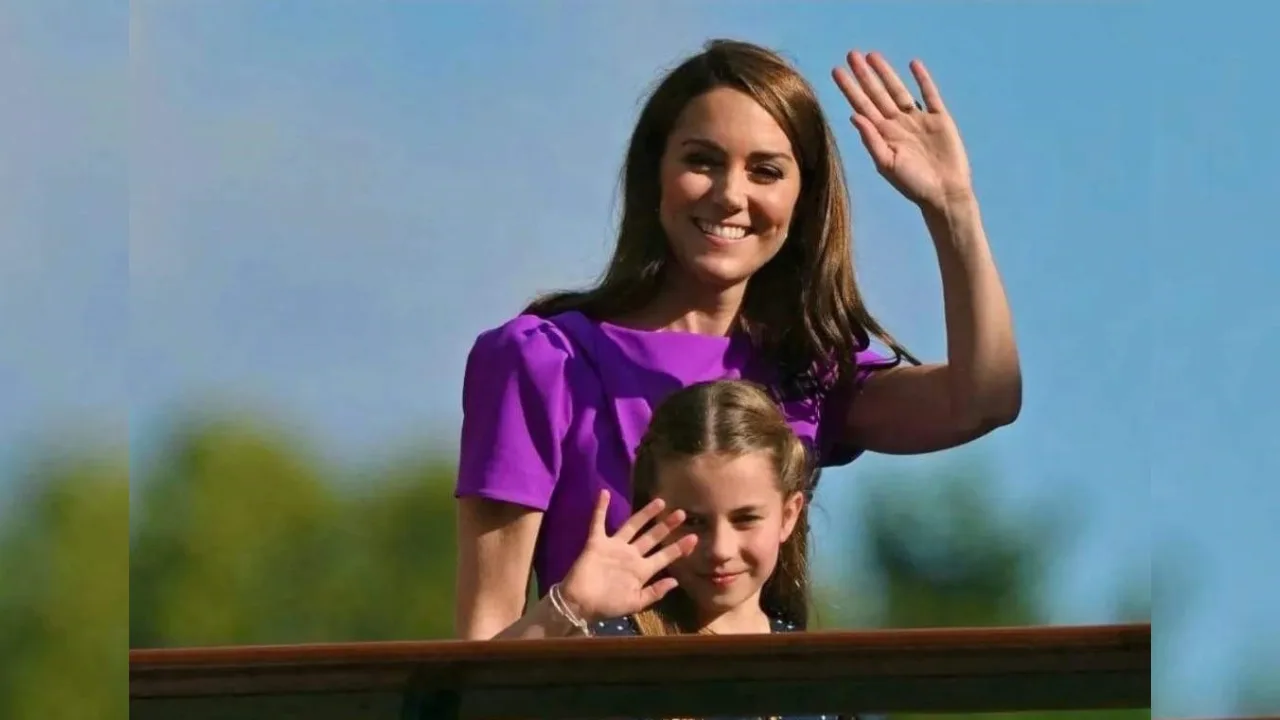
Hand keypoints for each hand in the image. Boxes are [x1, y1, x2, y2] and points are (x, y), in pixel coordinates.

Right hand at [558, 490, 696, 622]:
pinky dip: (601, 508)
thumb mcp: (635, 603)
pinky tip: (605, 494)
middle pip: (652, 537)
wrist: (580, 604)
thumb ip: (655, 592)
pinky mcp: (597, 543)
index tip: (694, 538)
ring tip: (660, 502)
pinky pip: (598, 522)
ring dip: (645, 514)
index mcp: (641, 571)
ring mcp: (614, 547)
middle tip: (682, 513)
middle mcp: (631, 555)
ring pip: (632, 526)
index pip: (664, 556)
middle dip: (666, 526)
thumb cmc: (607, 606)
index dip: (679, 548)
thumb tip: (676, 582)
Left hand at [833, 51, 973, 210]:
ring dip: (887, 73)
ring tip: (873, 55)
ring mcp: (918, 120)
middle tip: (851, 54)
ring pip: (899, 90)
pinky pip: (930, 95)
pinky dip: (923, 80)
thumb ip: (871, 140)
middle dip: (864, 75)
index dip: (850, 89)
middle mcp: (898, 124)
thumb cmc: (913, 185)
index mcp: (883, 135)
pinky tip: (913, 64)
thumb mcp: (887, 164)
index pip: (862, 106)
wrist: (944, 194)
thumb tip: (853, 116)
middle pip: (877, 94)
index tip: (837, 71)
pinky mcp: (940, 119)